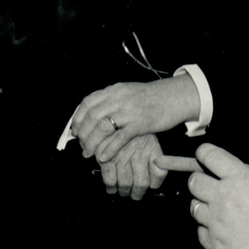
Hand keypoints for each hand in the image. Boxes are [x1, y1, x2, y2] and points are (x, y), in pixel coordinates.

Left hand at [70, 76, 199, 162]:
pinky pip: (119, 137)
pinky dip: (108, 148)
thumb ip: (110, 101)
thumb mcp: (126, 93)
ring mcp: (129, 111)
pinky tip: (103, 157)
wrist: (174, 97)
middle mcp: (119, 99)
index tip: (74, 130)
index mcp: (114, 90)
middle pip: (92, 117)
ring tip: (88, 153)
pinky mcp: (141, 123)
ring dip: (92, 143)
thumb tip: (91, 114)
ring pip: (102, 127)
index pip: (87, 103)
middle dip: (83, 134)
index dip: (78, 118)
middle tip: (81, 145)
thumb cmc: (150, 98)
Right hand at [98, 133, 166, 200]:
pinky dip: (111, 187)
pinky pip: (110, 180)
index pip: (159, 174)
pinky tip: (111, 187)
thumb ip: (153, 156)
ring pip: (126, 184)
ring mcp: (121, 157)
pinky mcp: (106, 159)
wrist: (108, 118)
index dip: (154, 184)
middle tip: (134, 194)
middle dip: (137, 193)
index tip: (149, 186)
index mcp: (151, 148)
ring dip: (124, 191)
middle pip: (142, 183)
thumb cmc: (127, 130)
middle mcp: (138, 153)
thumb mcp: (146, 137)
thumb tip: (153, 181)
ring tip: (122, 192)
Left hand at [189, 143, 248, 248]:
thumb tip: (242, 169)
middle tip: (212, 187)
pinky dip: (209, 229)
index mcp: (240, 180)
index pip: (209, 155)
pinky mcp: (213, 244)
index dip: (205, 154)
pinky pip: (200, 230)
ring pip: (194, 206)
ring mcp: (215, 222)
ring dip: (204, 206)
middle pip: (194, 181)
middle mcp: (223, 198)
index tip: (205, 156)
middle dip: (200, 182)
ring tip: (221, 211)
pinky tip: (224, 230)